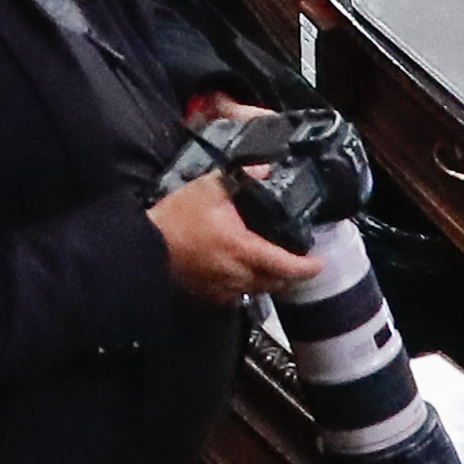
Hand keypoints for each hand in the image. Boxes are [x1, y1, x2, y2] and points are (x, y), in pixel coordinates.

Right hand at [148, 168, 318, 300]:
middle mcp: (237, 275)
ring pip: (257, 290)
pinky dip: (245, 284)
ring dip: (267, 280)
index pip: (287, 266)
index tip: (319, 263)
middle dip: (289, 274)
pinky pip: (236, 295)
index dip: (307, 268)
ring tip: (269, 263)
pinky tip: (239, 270)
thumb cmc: (176, 219)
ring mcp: (223, 289)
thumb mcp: (209, 187)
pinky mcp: (208, 295)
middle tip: (295, 260)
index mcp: (244, 249)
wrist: (145, 246)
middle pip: (275, 283)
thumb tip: (266, 168)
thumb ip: (242, 177)